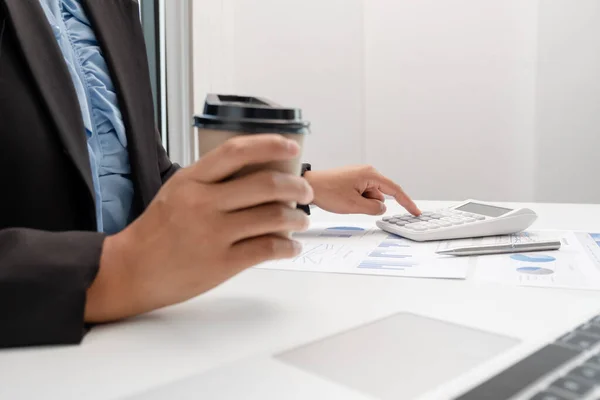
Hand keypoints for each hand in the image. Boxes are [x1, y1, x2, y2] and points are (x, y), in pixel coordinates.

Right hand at [86, 135, 313, 321]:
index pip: (237, 151)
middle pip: (266, 184)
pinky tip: (291, 246)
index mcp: (191, 180)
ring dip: (297, 218)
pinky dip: (287, 246)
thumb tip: (257, 174)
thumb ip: (212, 181)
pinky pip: (267, 248)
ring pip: (273, 216)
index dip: (271, 145)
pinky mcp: (221, 263)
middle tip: (305, 192)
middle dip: (296, 187)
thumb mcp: (177, 192)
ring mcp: (213, 233)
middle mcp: (203, 203)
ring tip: (301, 221)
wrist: (130, 271)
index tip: (293, 147)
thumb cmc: (157, 231)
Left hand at [304, 165, 420, 215]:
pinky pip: (362, 194)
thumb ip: (374, 208)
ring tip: (344, 200)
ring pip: (370, 197)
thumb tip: (382, 207)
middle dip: (370, 204)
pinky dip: (356, 200)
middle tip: (351, 203)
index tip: (415, 212)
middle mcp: (367, 172)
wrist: (308, 185)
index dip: (407, 202)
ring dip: (361, 203)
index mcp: (370, 174)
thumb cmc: (327, 192)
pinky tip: (342, 198)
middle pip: (380, 195)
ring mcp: (359, 175)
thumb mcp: (354, 205)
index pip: (395, 190)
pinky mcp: (353, 180)